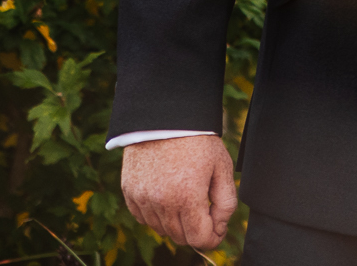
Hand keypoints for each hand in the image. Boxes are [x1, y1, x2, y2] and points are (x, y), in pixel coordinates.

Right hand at [121, 134, 237, 249]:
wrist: (165, 118)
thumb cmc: (198, 141)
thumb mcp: (222, 167)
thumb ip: (226, 202)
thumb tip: (220, 227)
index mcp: (187, 197)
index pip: (199, 239)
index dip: (213, 238)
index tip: (218, 229)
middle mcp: (162, 202)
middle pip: (181, 237)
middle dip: (196, 230)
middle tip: (205, 211)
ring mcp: (143, 198)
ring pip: (162, 229)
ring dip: (176, 222)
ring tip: (186, 198)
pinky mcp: (130, 192)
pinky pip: (144, 218)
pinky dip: (157, 215)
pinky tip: (167, 197)